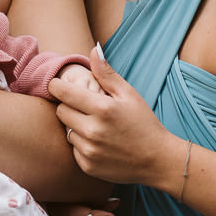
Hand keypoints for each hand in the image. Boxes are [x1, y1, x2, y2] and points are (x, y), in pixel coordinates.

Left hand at [50, 46, 180, 187]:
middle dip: (69, 106)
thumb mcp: (129, 94)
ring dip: (76, 126)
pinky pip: (73, 149)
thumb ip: (107, 73)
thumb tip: (93, 49)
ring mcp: (89, 151)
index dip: (58, 87)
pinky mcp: (87, 166)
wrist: (157, 160)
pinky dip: (82, 144)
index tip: (60, 86)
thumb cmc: (144, 123)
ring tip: (96, 126)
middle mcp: (93, 130)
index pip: (62, 92)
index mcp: (102, 108)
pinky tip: (99, 143)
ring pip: (66, 131)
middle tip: (85, 107)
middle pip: (61, 111)